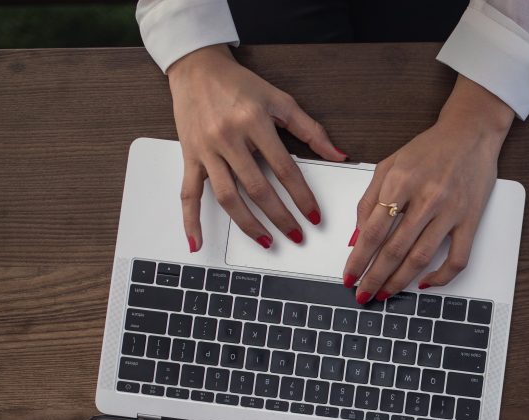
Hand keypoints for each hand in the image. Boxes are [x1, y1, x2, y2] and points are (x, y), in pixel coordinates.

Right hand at [167, 44, 346, 251]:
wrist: (197, 68)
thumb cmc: (240, 85)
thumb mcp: (280, 100)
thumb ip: (311, 130)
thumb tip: (339, 155)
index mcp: (254, 121)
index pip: (284, 168)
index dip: (301, 195)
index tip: (314, 215)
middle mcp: (228, 137)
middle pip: (257, 188)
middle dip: (280, 216)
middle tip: (296, 235)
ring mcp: (206, 150)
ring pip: (227, 197)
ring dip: (248, 224)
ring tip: (267, 240)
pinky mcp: (189, 157)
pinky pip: (188, 193)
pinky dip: (190, 220)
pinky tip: (196, 242)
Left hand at [343, 76, 513, 301]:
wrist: (470, 133)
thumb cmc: (429, 149)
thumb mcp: (389, 165)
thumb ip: (369, 200)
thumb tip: (357, 238)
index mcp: (401, 181)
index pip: (373, 231)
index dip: (358, 259)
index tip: (349, 276)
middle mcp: (426, 197)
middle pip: (394, 249)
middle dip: (374, 277)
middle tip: (362, 294)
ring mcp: (450, 211)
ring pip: (421, 257)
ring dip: (400, 281)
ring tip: (385, 293)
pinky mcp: (470, 220)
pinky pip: (458, 258)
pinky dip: (442, 276)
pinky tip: (426, 283)